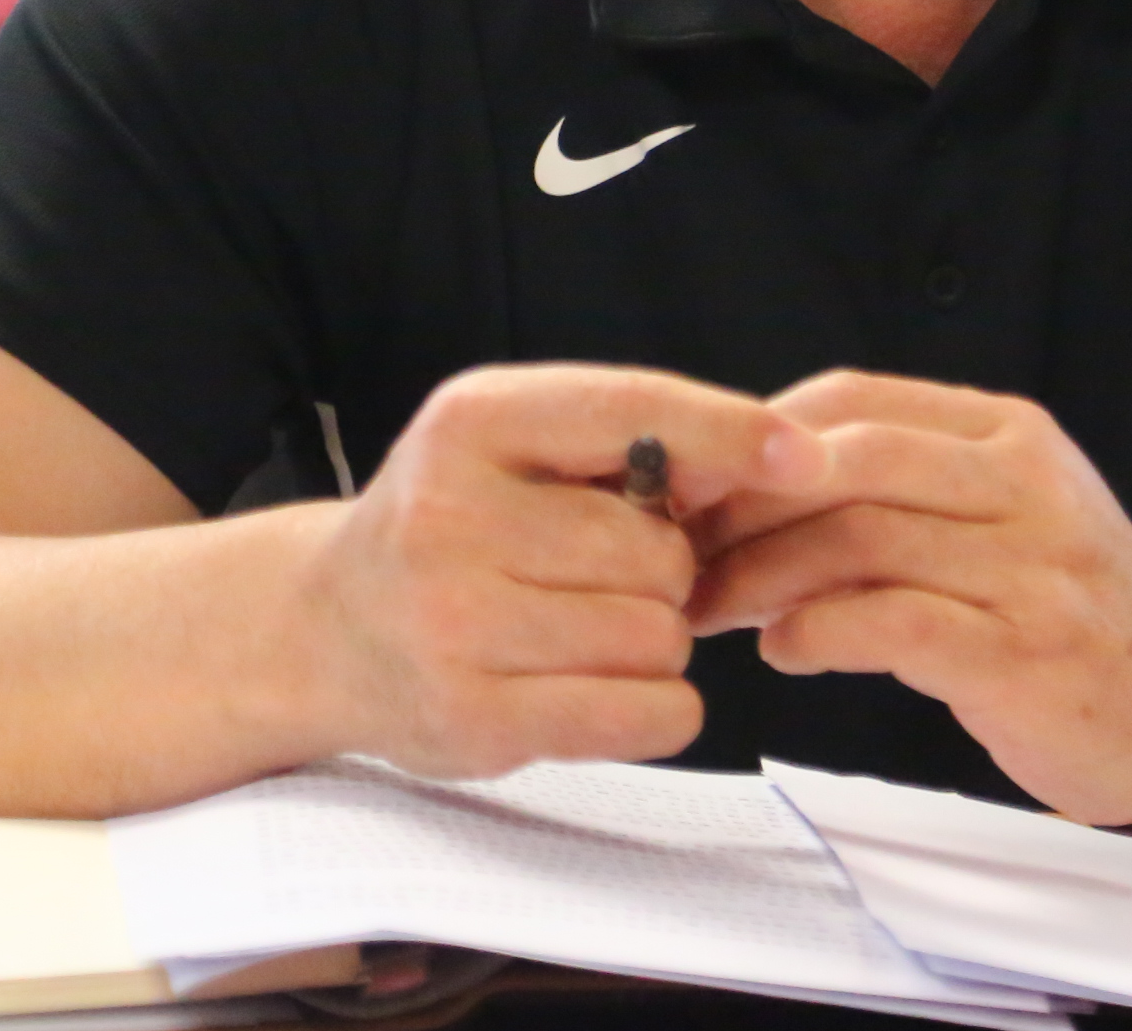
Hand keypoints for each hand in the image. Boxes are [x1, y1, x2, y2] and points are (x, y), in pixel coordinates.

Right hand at [287, 364, 825, 778]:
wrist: (326, 629)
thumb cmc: (456, 528)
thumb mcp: (515, 447)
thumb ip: (629, 444)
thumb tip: (780, 461)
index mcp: (470, 422)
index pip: (629, 412)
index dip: (728, 433)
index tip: (806, 456)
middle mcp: (449, 515)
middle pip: (657, 550)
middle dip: (666, 570)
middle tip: (607, 577)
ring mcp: (453, 624)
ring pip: (656, 635)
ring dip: (655, 641)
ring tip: (588, 629)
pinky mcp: (470, 720)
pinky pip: (643, 713)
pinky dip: (657, 706)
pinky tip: (605, 686)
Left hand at [685, 372, 1131, 824]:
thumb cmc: (1065, 607)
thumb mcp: (1000, 511)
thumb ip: (902, 484)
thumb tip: (747, 485)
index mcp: (1008, 435)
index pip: (857, 396)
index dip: (758, 436)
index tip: (696, 483)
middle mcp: (1025, 487)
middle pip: (848, 461)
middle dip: (745, 506)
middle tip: (684, 552)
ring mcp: (1032, 568)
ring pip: (861, 542)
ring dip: (763, 579)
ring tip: (716, 611)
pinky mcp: (1026, 652)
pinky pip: (894, 624)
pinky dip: (819, 633)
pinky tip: (785, 650)